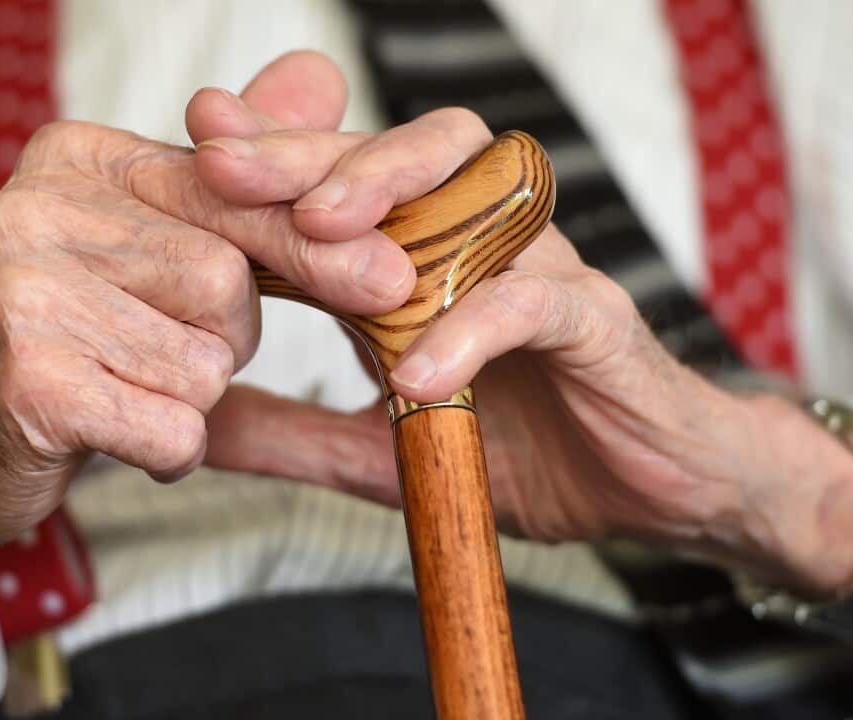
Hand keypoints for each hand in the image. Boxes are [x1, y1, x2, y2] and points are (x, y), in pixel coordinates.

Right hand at [0, 51, 492, 687]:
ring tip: (124, 392)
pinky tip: (117, 437)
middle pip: (226, 280)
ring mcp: (22, 289)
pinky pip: (172, 425)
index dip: (311, 244)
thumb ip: (236, 173)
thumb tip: (321, 78)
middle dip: (223, 340)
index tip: (391, 278)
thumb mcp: (149, 247)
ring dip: (191, 400)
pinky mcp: (26, 377)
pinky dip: (168, 450)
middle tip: (163, 358)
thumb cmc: (66, 346)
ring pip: (205, 360)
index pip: (229, 190)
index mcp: (74, 157)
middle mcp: (37, 206)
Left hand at [197, 140, 852, 598]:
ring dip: (392, 194)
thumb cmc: (528, 450)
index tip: (197, 143)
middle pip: (397, 157)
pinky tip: (414, 373)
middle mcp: (481, 246)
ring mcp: (540, 272)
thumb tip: (197, 428)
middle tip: (226, 162)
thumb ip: (297, 431)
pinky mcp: (595, 321)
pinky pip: (530, 303)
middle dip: (309, 153)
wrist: (655, 492)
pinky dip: (470, 330)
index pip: (345, 188)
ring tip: (318, 229)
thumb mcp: (384, 449)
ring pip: (475, 185)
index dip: (275, 161)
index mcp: (424, 264)